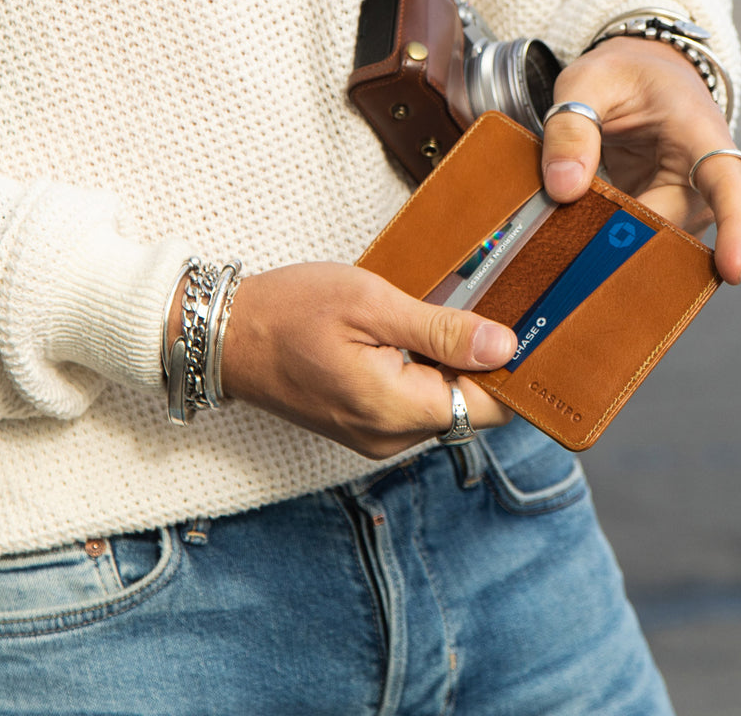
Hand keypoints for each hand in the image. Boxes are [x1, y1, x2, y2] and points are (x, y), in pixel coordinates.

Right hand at [217, 262, 515, 457]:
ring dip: (445, 364)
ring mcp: (375, 436)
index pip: (490, 407)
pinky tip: (402, 337)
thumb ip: (443, 330)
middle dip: (475, 360)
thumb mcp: (372, 304)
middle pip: (469, 406)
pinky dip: (421, 372)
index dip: (508, 368)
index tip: (515, 325)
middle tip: (463, 306)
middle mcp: (391, 437)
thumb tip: (504, 346)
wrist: (225, 336)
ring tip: (422, 317)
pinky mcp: (363, 427)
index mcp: (397, 410)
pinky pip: (414, 404)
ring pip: (443, 404)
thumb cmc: (290, 311)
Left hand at [541, 37, 740, 284]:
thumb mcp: (587, 83)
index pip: (729, 184)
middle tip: (576, 249)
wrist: (640, 73)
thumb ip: (570, 129)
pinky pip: (639, 240)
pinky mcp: (660, 213)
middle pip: (676, 225)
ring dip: (616, 246)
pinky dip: (608, 244)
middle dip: (630, 243)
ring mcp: (683, 199)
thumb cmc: (623, 73)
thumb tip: (563, 189)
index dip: (735, 228)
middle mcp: (701, 174)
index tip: (733, 270)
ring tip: (572, 241)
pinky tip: (577, 242)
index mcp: (699, 131)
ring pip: (658, 241)